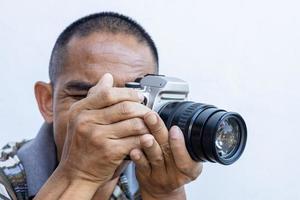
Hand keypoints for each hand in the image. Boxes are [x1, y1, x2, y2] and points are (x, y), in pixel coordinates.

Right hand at [59, 73, 151, 188]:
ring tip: (149, 125)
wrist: (75, 174)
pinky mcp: (109, 152)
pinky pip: (135, 141)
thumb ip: (95, 96)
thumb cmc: (81, 146)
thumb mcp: (80, 118)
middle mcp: (86, 121)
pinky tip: (147, 139)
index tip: (139, 97)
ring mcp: (97, 137)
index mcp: (80, 110)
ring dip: (146, 124)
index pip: (108, 93)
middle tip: (149, 112)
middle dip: (142, 109)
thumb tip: (107, 77)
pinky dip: (144, 139)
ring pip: (133, 124)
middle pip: (125, 108)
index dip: (128, 93)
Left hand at [130, 112, 202, 199]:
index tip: (174, 129)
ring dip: (149, 146)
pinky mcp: (146, 177)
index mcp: (189, 168)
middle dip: (159, 131)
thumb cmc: (173, 167)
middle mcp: (175, 173)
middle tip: (152, 117)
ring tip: (145, 136)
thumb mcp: (185, 159)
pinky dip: (138, 158)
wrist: (162, 188)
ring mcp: (160, 176)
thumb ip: (181, 142)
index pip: (186, 158)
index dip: (179, 144)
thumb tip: (173, 115)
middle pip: (168, 151)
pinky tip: (134, 150)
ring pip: (155, 158)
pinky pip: (142, 167)